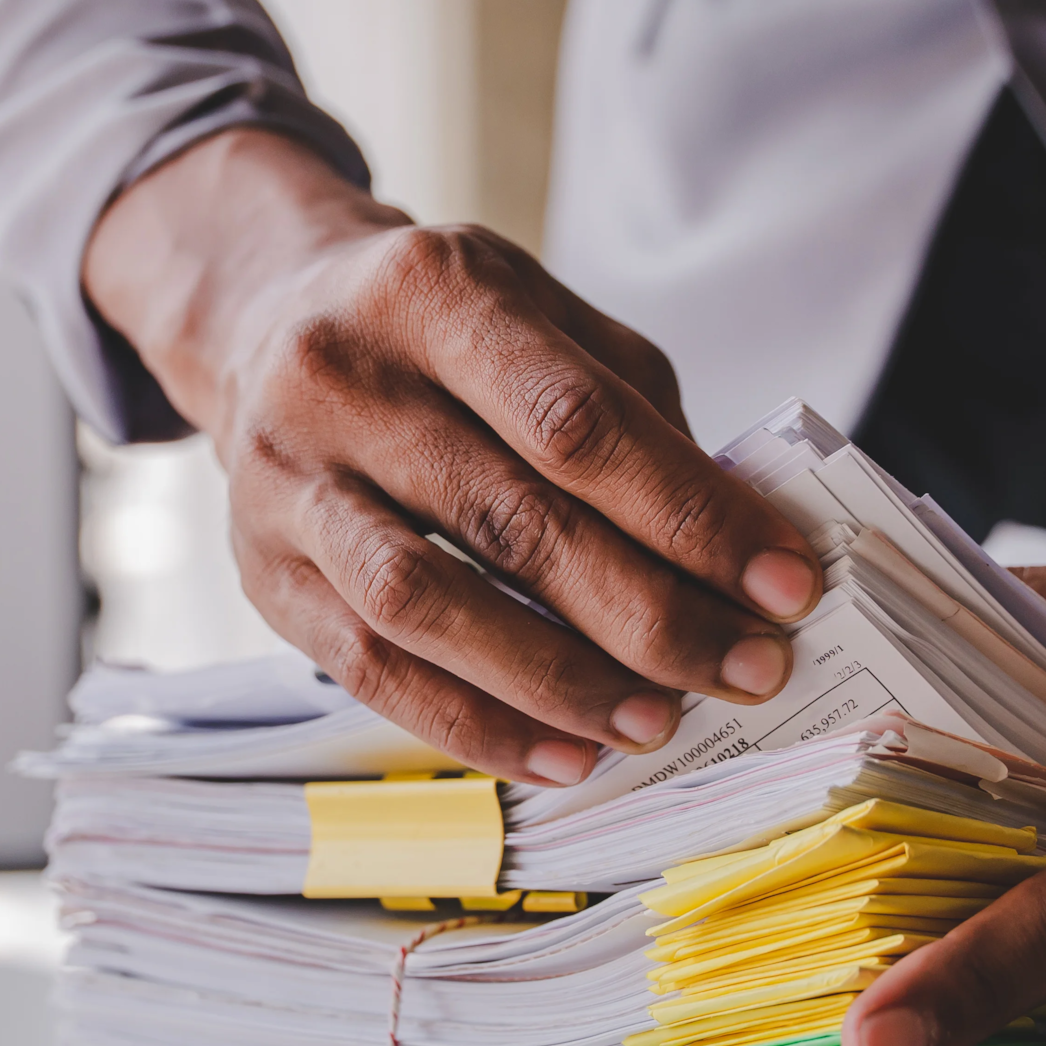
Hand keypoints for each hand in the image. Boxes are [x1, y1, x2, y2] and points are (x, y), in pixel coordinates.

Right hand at [82, 128, 823, 784]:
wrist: (264, 320)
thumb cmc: (441, 334)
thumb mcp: (542, 318)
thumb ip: (636, 416)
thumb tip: (738, 549)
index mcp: (434, 290)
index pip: (577, 422)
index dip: (691, 514)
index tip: (784, 585)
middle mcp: (343, 377)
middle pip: (511, 520)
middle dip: (646, 615)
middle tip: (742, 670)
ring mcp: (288, 479)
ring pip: (426, 607)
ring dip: (558, 682)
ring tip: (655, 723)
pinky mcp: (262, 571)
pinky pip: (369, 669)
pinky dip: (474, 725)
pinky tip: (561, 754)